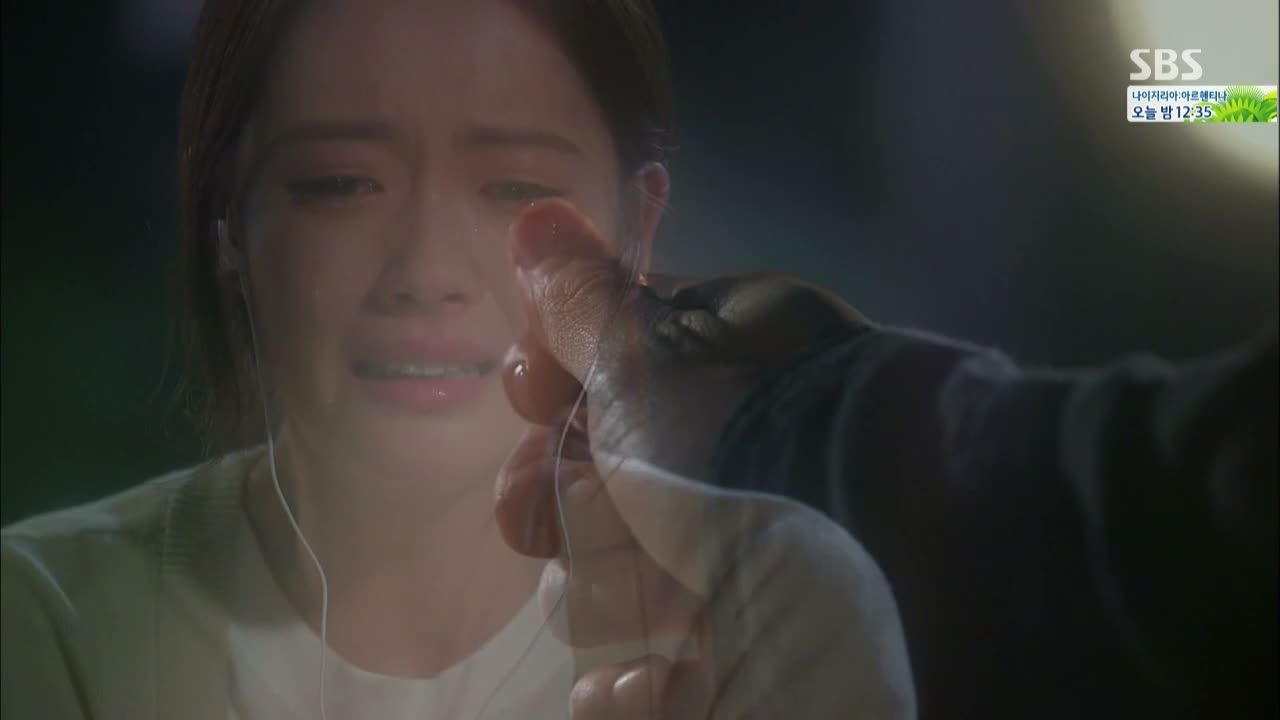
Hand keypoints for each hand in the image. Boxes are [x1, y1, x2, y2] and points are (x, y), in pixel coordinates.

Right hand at [494, 201, 912, 718]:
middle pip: (597, 483)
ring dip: (599, 595)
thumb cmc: (745, 438)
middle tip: (548, 509)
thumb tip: (535, 213)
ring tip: (627, 603)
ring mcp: (739, 571)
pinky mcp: (743, 666)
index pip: (610, 369)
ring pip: (613, 587)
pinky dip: (633, 690)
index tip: (532, 390)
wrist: (882, 566)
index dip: (553, 380)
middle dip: (555, 498)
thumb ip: (584, 298)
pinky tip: (645, 683)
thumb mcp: (651, 354)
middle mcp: (732, 466)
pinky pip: (649, 683)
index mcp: (723, 375)